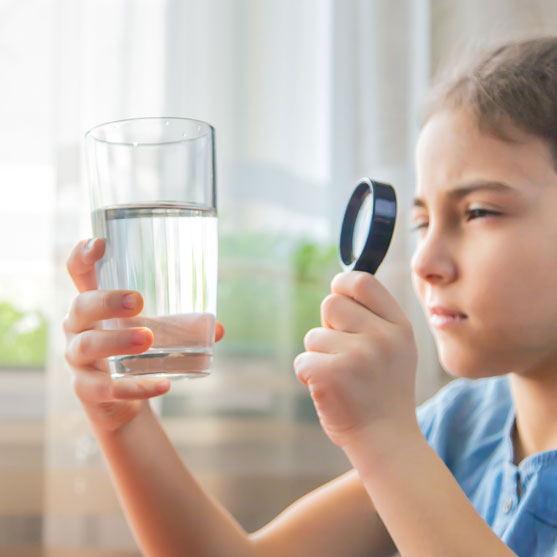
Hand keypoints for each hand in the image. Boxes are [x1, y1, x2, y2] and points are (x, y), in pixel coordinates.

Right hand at [63, 238, 224, 432]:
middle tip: (138, 301)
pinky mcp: (85, 389)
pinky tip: (162, 385)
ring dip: (116, 341)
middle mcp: (79, 327)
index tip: (101, 243)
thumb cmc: (134, 352)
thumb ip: (184, 327)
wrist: (118, 399)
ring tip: (148, 339)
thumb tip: (219, 329)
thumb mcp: (156, 332)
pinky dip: (135, 387)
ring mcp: (77, 359)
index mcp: (95, 304)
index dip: (83, 255)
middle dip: (107, 301)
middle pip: (80, 306)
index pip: (79, 273)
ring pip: (86, 346)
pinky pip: (103, 388)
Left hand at [294, 271, 417, 448]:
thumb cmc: (383, 391)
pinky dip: (308, 376)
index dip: (343, 284)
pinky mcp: (331, 376)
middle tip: (342, 353)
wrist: (386, 440)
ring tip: (342, 379)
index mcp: (399, 327)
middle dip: (328, 326)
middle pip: (330, 304)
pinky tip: (330, 392)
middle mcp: (382, 338)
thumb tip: (339, 288)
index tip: (338, 294)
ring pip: (313, 336)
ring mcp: (358, 356)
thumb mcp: (396, 348)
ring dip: (319, 356)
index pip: (363, 282)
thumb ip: (374, 318)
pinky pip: (303, 361)